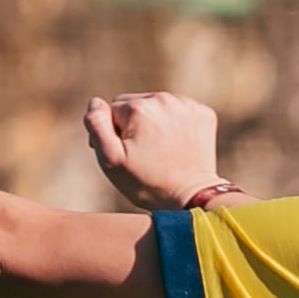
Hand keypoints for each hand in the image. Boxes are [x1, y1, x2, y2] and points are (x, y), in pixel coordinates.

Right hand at [81, 92, 227, 208]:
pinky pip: (179, 111)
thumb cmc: (147, 183)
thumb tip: (95, 102)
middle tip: (143, 154)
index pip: (112, 110)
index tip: (125, 153)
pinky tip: (177, 145)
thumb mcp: (111, 160)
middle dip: (133, 125)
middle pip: (134, 104)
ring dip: (154, 123)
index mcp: (137, 108)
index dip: (113, 133)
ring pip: (156, 107)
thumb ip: (97, 125)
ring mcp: (186, 105)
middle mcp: (163, 99)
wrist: (192, 197)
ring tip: (160, 150)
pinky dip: (175, 124)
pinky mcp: (203, 113)